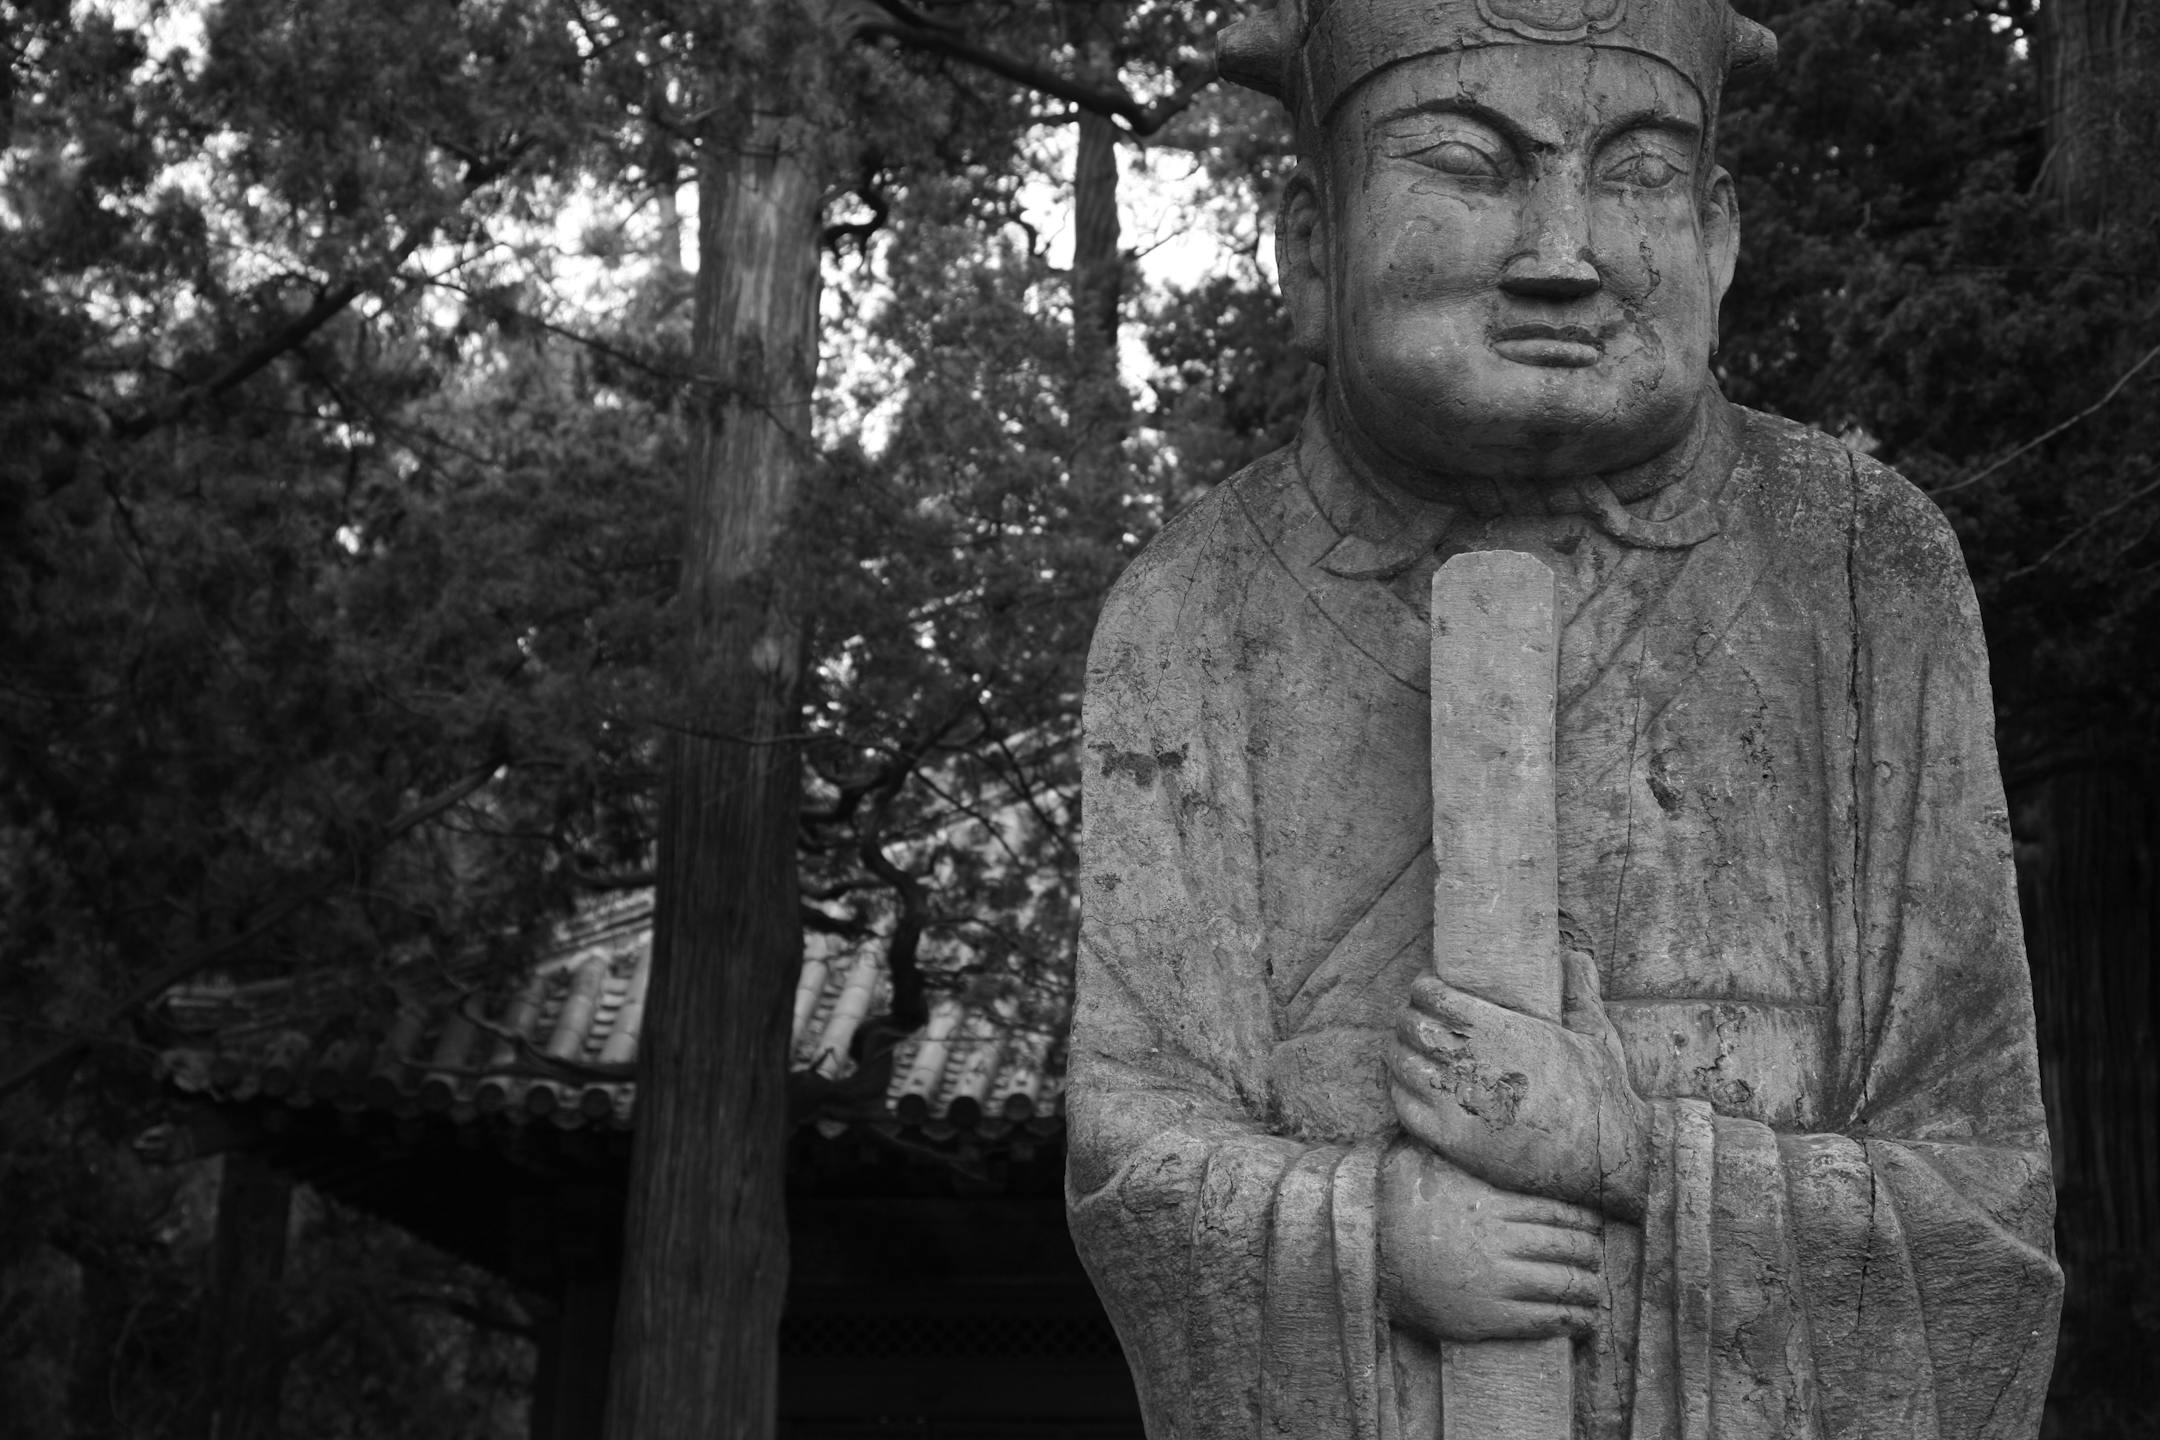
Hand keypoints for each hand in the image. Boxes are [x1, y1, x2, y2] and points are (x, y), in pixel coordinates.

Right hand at [1377, 1142, 1603, 1342]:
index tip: (1594, 1226)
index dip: (1584, 1220)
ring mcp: (1496, 1280)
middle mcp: (1499, 1240)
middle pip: (1567, 1246)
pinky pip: (1545, 1318)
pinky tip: (1583, 1320)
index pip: (1558, 1210)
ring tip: (1595, 1293)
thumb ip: (1455, 1145)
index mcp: (1491, 1202)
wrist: (1368, 1260)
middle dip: (1591, 1254)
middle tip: (1598, 1257)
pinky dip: (1573, 1320)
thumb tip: (1469, 1113)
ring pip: (1563, 1283)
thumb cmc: (1397, 1208)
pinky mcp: (1490, 1317)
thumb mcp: (1424, 1164)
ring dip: (1588, 1290)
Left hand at [1389, 948, 1650, 1217]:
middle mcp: (1472, 1061)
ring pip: (1402, 1065)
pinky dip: (1397, 1091)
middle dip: (1406, 1018)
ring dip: (1397, 1052)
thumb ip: (1578, 992)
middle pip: (1411, 1027)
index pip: (1434, 996)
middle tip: (1412, 1019)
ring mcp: (1457, 1103)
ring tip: (1403, 1049)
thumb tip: (1576, 957)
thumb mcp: (1594, 1034)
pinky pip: (1404, 1108)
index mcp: (1499, 1029)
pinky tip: (1404, 1085)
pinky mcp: (1452, 1141)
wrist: (1605, 1158)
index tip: (1424, 989)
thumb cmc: (1600, 1094)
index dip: (1421, 989)